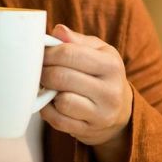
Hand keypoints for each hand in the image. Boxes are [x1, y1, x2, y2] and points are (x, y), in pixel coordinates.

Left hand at [39, 24, 133, 159]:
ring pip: (61, 101)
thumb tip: (57, 31)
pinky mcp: (89, 130)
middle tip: (40, 71)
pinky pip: (58, 120)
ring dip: (48, 93)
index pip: (69, 53)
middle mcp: (110, 90)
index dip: (48, 53)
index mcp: (111, 65)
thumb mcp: (98, 52)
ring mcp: (101, 114)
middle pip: (61, 77)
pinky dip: (48, 111)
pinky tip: (52, 103)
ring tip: (50, 87)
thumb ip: (76, 41)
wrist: (121, 111)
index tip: (41, 54)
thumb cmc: (103, 74)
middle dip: (44, 73)